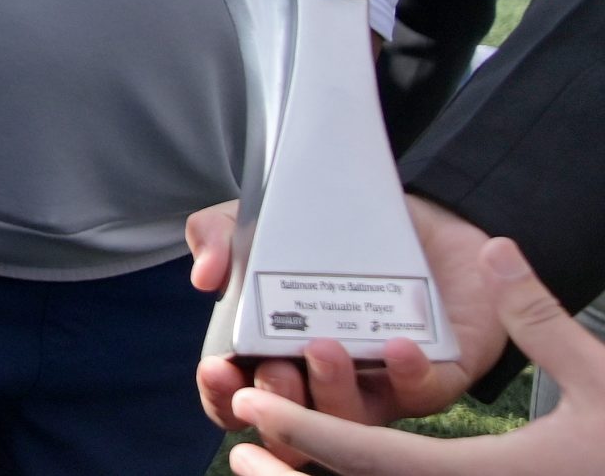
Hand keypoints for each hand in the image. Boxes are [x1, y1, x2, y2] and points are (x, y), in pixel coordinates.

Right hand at [187, 196, 506, 446]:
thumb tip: (205, 278)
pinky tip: (397, 346)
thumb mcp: (260, 221)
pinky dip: (406, 375)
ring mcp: (377, 383)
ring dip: (334, 393)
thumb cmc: (327, 230)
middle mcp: (323, 379)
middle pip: (293, 424)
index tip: (218, 368)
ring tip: (325, 348)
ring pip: (353, 418)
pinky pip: (420, 394)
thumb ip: (219, 238)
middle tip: (275, 368)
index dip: (222, 396)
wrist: (417, 214)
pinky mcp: (432, 375)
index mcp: (274, 351)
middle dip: (278, 404)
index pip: (238, 397)